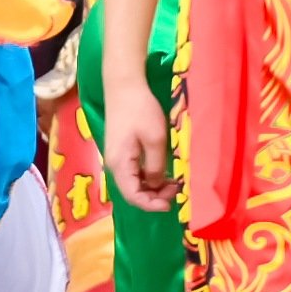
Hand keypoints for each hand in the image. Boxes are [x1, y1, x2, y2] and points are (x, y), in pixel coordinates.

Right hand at [104, 88, 176, 214]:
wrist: (124, 86)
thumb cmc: (141, 111)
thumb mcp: (155, 139)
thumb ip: (156, 166)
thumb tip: (156, 185)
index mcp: (119, 165)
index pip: (133, 196)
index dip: (151, 205)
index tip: (171, 204)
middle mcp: (114, 165)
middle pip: (132, 192)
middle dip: (154, 196)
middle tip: (176, 190)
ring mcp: (118, 158)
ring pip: (134, 182)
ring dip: (153, 187)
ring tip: (173, 183)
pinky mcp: (122, 151)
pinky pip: (134, 172)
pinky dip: (149, 177)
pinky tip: (163, 172)